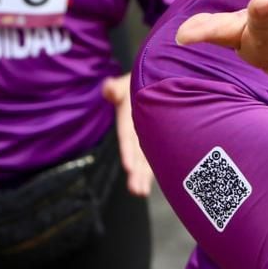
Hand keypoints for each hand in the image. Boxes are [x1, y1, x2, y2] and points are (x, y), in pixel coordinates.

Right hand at [102, 75, 152, 196]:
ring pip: (146, 158)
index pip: (127, 137)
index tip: (129, 167)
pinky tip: (158, 182)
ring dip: (144, 175)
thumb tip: (107, 88)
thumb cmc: (141, 78)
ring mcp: (148, 134)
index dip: (128, 151)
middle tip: (136, 190)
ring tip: (141, 193)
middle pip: (136, 153)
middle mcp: (137, 129)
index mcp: (128, 117)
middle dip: (136, 172)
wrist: (158, 75)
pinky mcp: (160, 137)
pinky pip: (158, 153)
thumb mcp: (128, 81)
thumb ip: (117, 87)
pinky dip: (158, 167)